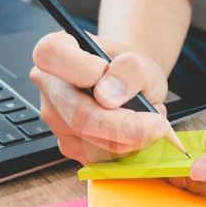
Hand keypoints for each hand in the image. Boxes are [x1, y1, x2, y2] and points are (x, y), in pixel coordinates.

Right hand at [28, 32, 171, 165]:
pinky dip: (126, 148)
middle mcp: (49, 84)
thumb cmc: (129, 69)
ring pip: (90, 140)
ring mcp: (55, 118)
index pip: (50, 54)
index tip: (103, 70)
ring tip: (147, 120)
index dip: (79, 67)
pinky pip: (98, 156)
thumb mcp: (141, 59)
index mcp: (58, 50)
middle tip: (156, 122)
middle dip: (122, 124)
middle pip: (76, 112)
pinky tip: (134, 132)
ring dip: (130, 138)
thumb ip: (129, 69)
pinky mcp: (68, 145)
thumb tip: (108, 94)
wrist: (132, 86)